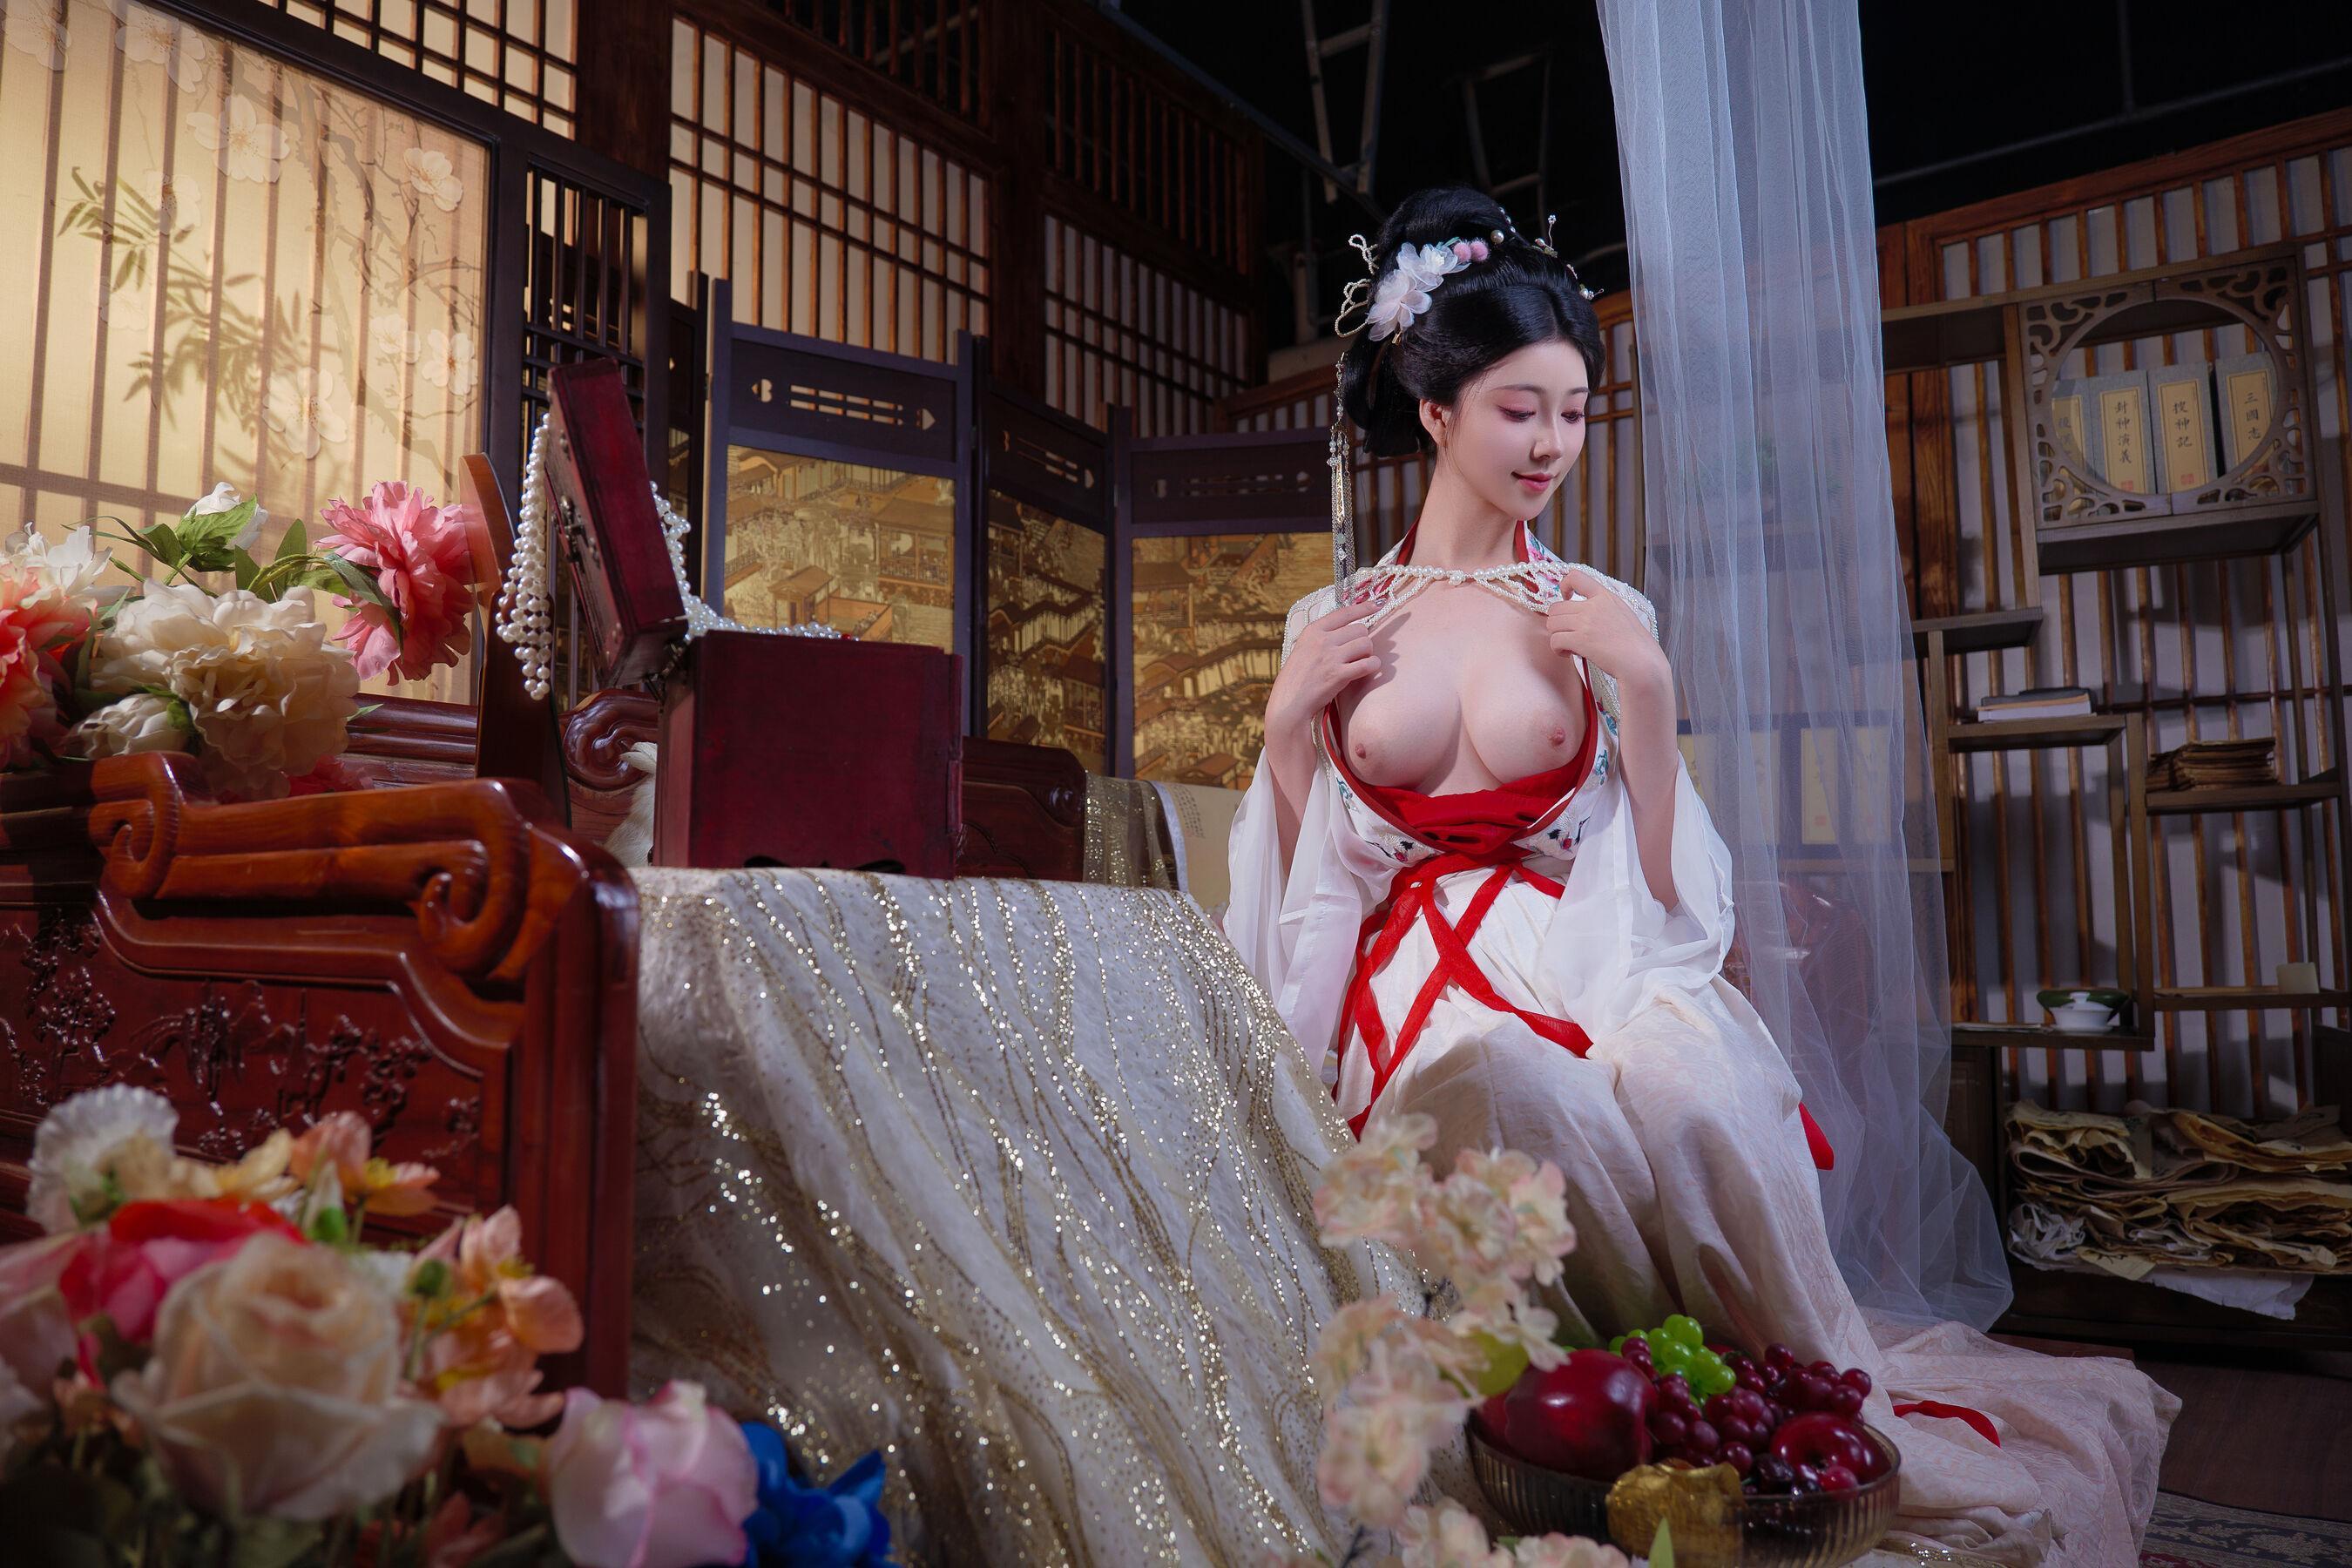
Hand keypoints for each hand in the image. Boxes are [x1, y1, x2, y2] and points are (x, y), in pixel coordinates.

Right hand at [1265, 595, 1381, 735]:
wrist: (1289, 702)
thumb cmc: (1298, 677)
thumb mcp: (1304, 648)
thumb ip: (1323, 636)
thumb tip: (1351, 629)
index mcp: (1313, 630)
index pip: (1344, 612)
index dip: (1364, 607)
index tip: (1377, 604)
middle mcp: (1322, 640)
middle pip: (1360, 629)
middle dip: (1363, 640)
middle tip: (1356, 653)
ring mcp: (1330, 657)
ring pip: (1366, 644)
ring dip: (1368, 653)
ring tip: (1359, 662)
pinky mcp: (1339, 675)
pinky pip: (1368, 664)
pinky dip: (1373, 665)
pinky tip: (1370, 668)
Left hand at [1546, 569, 1669, 700]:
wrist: (1642, 662)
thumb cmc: (1635, 645)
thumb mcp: (1622, 613)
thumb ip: (1603, 608)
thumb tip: (1582, 613)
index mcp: (1605, 597)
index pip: (1576, 576)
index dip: (1564, 586)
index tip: (1566, 599)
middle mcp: (1594, 606)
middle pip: (1556, 607)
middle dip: (1558, 622)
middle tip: (1568, 634)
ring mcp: (1586, 622)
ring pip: (1552, 623)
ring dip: (1557, 636)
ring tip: (1569, 646)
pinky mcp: (1580, 640)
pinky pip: (1554, 640)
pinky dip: (1557, 649)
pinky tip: (1568, 653)